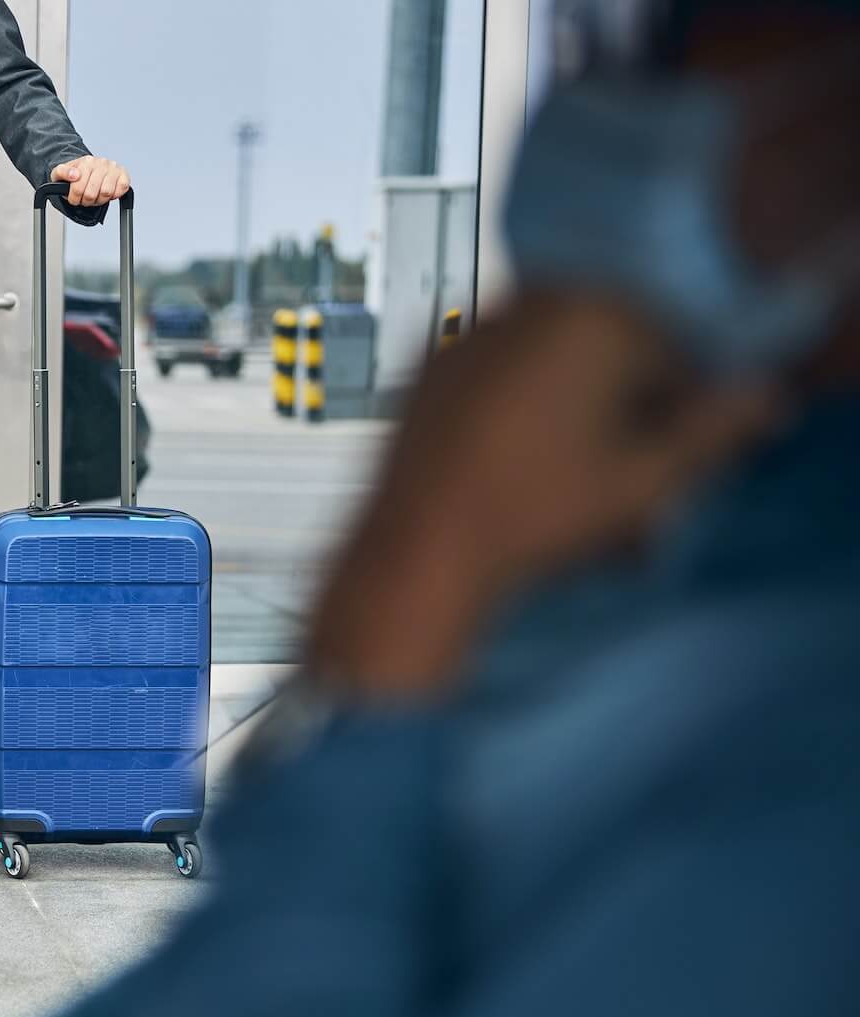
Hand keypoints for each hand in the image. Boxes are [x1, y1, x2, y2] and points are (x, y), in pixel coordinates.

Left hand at [51, 156, 130, 208]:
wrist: (86, 171)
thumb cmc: (74, 175)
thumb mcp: (59, 174)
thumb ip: (62, 172)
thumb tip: (74, 175)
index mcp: (86, 162)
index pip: (79, 188)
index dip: (74, 198)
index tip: (74, 198)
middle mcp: (101, 163)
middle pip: (92, 194)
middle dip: (86, 201)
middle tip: (84, 198)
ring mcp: (113, 168)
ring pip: (106, 193)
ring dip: (99, 200)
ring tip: (95, 195)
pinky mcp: (124, 175)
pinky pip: (122, 189)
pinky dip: (114, 196)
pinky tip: (106, 193)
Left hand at [307, 293, 784, 695]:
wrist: (417, 551)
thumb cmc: (530, 517)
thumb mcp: (643, 482)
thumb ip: (711, 431)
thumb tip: (759, 399)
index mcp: (595, 317)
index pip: (674, 344)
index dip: (682, 404)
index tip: (668, 453)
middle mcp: (530, 305)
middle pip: (611, 342)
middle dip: (626, 396)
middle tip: (617, 465)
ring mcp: (474, 331)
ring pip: (554, 354)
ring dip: (574, 397)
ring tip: (565, 468)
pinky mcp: (433, 363)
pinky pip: (500, 368)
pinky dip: (519, 400)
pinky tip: (514, 458)